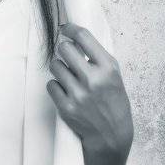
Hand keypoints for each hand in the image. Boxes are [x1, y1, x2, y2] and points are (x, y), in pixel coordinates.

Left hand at [47, 21, 132, 162]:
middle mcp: (93, 79)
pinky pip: (51, 85)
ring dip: (59, 68)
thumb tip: (75, 39)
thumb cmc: (113, 103)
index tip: (64, 29)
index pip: (83, 37)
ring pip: (55, 66)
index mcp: (108, 68)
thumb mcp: (114, 76)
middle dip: (64, 50)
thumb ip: (97, 58)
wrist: (111, 135)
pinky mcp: (66, 107)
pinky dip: (56, 86)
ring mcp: (78, 94)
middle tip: (67, 55)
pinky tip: (66, 91)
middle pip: (65, 49)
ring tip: (68, 76)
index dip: (70, 29)